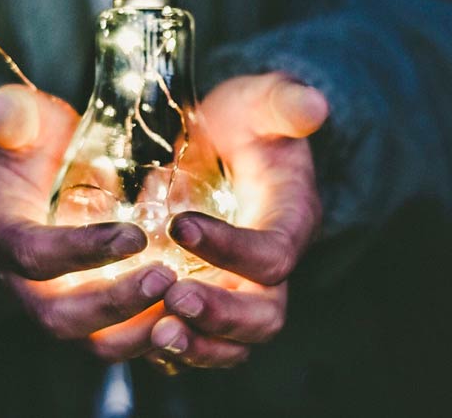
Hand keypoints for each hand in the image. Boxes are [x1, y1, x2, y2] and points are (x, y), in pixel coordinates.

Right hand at [0, 84, 176, 359]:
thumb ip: (14, 116)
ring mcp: (58, 305)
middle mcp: (24, 285)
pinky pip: (121, 341)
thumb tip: (1, 109)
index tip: (135, 235)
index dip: (81, 251)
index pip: (34, 255)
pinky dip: (157, 338)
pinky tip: (196, 319)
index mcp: (1, 237)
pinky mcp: (91, 315)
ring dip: (140, 332)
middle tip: (167, 278)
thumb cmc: (33, 147)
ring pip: (94, 342)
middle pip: (61, 317)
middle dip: (115, 304)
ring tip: (188, 305)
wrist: (36, 181)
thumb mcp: (22, 124)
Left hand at [146, 73, 328, 371]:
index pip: (272, 254)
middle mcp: (269, 267)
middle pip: (263, 315)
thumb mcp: (261, 102)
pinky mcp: (209, 297)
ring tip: (156, 333)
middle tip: (173, 299)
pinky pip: (199, 340)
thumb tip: (313, 105)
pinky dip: (174, 348)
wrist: (225, 143)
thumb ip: (284, 103)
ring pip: (233, 342)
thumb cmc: (244, 122)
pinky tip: (138, 335)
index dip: (232, 248)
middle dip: (221, 315)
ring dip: (197, 345)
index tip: (180, 225)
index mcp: (289, 221)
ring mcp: (239, 288)